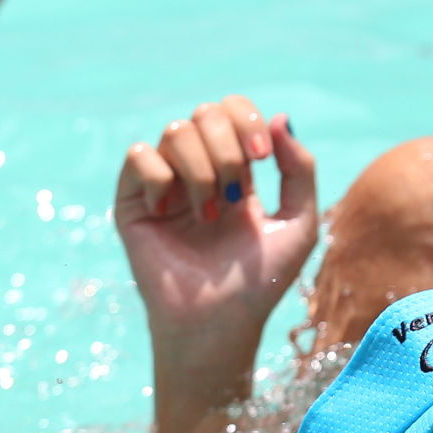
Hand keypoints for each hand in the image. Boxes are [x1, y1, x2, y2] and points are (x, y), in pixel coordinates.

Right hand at [116, 100, 319, 350]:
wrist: (220, 322)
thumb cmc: (260, 281)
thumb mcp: (300, 222)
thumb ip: (300, 169)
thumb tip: (279, 117)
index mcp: (236, 171)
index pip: (232, 110)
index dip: (246, 119)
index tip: (262, 156)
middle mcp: (198, 171)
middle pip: (204, 113)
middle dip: (227, 147)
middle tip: (235, 194)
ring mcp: (164, 184)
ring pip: (175, 130)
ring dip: (202, 170)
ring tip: (209, 214)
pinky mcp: (132, 203)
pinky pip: (140, 156)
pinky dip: (162, 177)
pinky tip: (170, 211)